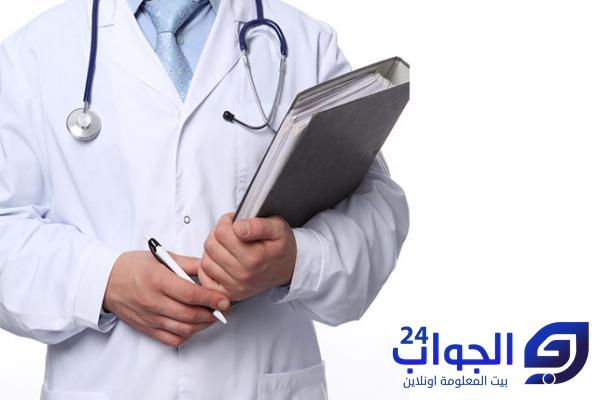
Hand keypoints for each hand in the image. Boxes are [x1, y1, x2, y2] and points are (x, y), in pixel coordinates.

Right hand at [103, 251, 229, 346]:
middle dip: (212, 313)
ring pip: (184, 329)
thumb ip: (187, 263)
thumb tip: (209, 269)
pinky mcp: (146, 328)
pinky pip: (171, 339)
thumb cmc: (132, 266)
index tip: (224, 299)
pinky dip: (187, 335)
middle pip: (190, 314)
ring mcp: (149, 317)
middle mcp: (153, 301)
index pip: (190, 294)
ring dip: (203, 325)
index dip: (211, 299)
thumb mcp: (161, 256)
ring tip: (211, 316)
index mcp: (158, 280)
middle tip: (223, 309)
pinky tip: (193, 326)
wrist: (104, 281)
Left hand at [198, 213, 296, 300]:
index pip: (221, 232)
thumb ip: (258, 225)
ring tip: (227, 246)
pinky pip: (206, 279)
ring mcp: (236, 285)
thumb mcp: (277, 228)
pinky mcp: (230, 293)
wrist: (289, 267)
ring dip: (213, 250)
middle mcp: (243, 274)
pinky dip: (209, 268)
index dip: (227, 222)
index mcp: (254, 257)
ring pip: (206, 261)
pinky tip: (220, 260)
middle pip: (211, 246)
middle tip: (230, 233)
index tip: (236, 222)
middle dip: (218, 234)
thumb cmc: (281, 247)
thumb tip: (239, 228)